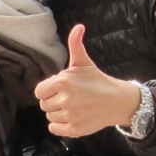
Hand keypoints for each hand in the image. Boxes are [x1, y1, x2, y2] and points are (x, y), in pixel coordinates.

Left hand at [35, 24, 142, 138]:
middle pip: (44, 105)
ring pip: (50, 117)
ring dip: (58, 113)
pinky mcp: (74, 129)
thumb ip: (75, 44)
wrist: (116, 101)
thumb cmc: (97, 81)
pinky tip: (71, 117)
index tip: (60, 89)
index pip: (39, 91)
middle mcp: (65, 99)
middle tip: (69, 97)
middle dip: (53, 101)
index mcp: (62, 82)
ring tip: (73, 106)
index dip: (48, 90)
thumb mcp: (83, 62)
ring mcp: (70, 115)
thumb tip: (78, 27)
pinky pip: (54, 129)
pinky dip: (59, 125)